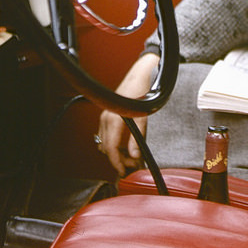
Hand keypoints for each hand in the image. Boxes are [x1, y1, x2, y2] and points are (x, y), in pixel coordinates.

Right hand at [96, 53, 158, 174]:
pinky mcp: (108, 115)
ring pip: (105, 142)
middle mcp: (105, 119)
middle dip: (118, 159)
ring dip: (116, 152)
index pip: (110, 148)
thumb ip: (137, 138)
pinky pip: (106, 135)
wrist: (139, 75)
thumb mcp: (143, 118)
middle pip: (107, 148)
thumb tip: (134, 156)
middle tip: (132, 165)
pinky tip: (126, 146)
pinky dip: (114, 144)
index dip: (116, 162)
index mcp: (113, 120)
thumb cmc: (141, 92)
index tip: (123, 171)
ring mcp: (105, 117)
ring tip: (131, 157)